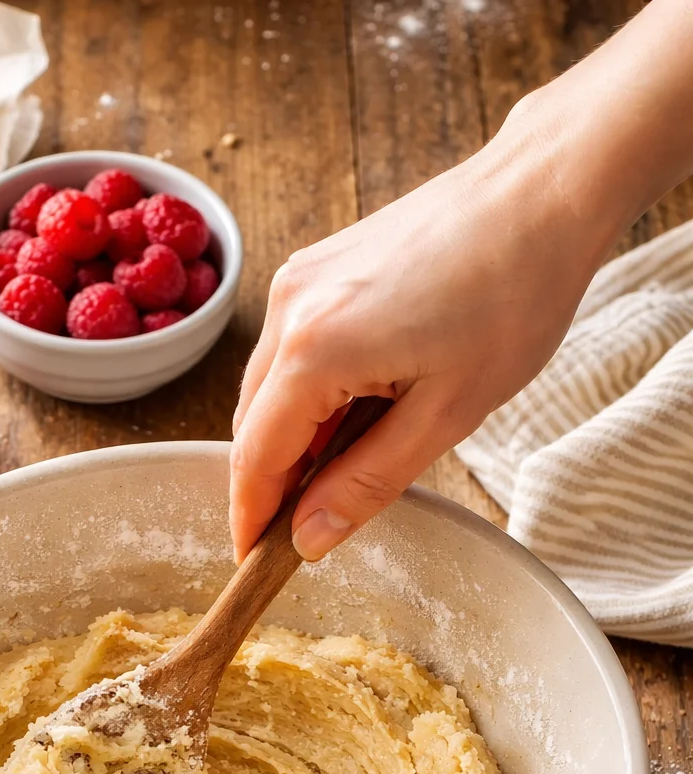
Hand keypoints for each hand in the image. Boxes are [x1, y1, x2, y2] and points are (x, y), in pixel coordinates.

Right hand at [229, 0, 692, 563]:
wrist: (542, 193)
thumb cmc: (512, 296)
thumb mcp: (446, 416)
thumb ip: (366, 484)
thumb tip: (310, 538)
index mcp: (314, 350)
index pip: (256, 459)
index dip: (252, 517)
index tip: (255, 560)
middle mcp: (289, 310)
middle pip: (252, 424)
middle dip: (274, 481)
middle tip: (311, 527)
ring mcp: (298, 280)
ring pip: (269, 387)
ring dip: (295, 436)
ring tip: (351, 464)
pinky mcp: (317, 267)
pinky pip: (291, 350)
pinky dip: (309, 392)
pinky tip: (359, 408)